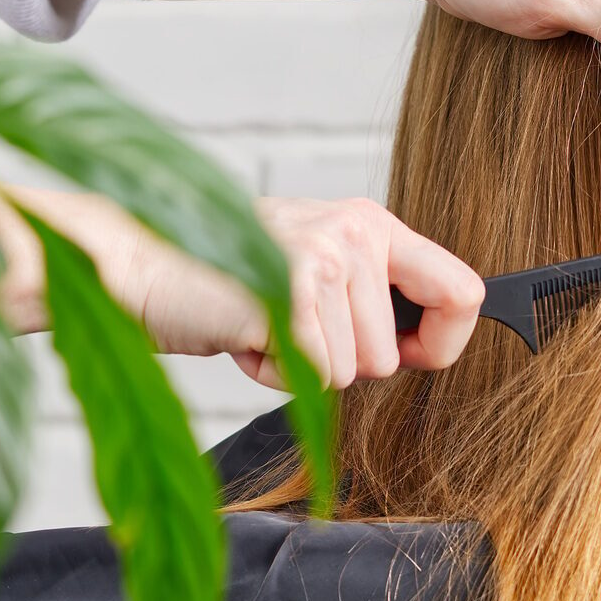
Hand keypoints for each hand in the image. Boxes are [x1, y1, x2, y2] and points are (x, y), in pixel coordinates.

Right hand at [128, 196, 484, 388]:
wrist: (136, 268)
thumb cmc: (226, 280)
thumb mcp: (316, 269)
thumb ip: (373, 296)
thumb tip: (433, 346)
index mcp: (372, 223)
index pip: (463, 291)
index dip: (445, 343)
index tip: (414, 356)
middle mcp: (356, 231)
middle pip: (395, 356)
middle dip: (341, 363)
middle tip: (288, 323)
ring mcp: (322, 259)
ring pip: (351, 373)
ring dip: (301, 368)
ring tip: (260, 323)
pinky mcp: (288, 295)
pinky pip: (313, 378)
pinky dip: (273, 375)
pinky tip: (243, 336)